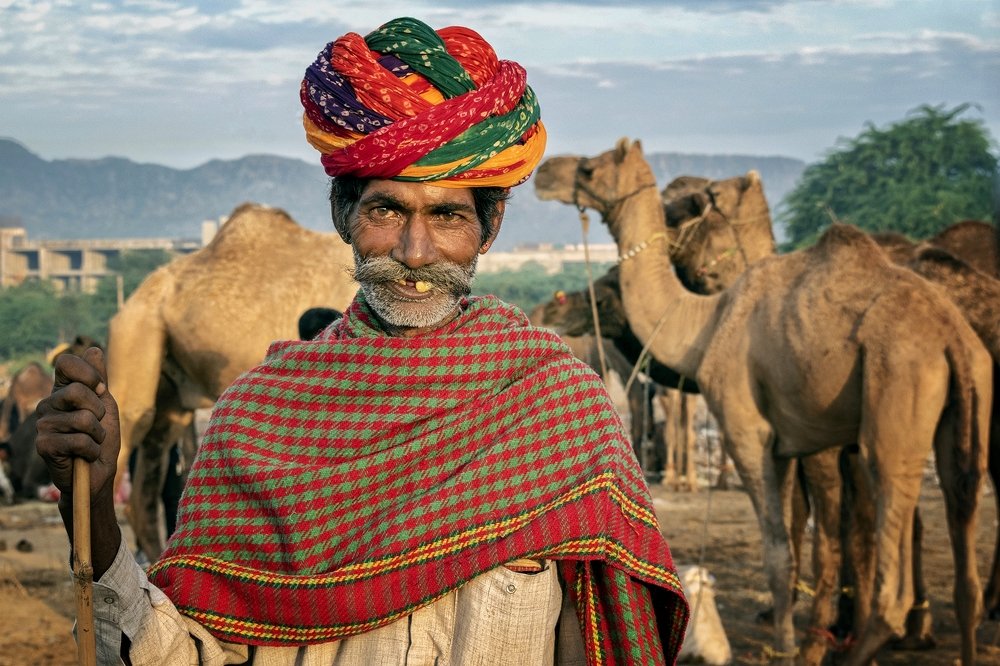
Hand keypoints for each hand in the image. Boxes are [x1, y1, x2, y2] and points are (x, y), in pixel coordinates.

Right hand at [35, 347, 120, 502]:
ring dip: (98, 435)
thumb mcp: (105, 405)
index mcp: (62, 391)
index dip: (88, 373)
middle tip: (97, 426)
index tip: (100, 389)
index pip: (66, 362)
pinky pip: (80, 440)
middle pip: (78, 391)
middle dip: (98, 411)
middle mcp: (48, 404)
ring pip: (83, 419)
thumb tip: (94, 349)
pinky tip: (84, 455)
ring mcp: (43, 424)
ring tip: (91, 443)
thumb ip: (99, 379)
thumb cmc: (102, 439)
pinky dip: (92, 450)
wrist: (98, 473)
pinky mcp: (44, 445)